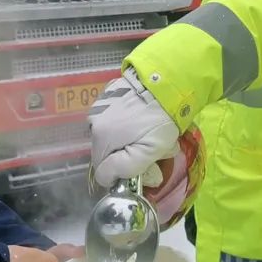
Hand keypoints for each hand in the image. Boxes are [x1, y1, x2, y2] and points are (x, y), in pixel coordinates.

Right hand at [90, 68, 179, 186]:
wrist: (167, 82)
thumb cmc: (160, 120)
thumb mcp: (149, 151)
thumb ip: (125, 169)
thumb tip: (107, 178)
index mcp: (101, 137)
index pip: (103, 171)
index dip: (122, 173)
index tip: (143, 167)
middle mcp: (94, 121)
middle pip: (108, 152)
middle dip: (128, 155)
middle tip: (153, 149)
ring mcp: (100, 105)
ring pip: (112, 135)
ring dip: (128, 138)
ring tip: (150, 131)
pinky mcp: (110, 93)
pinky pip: (114, 117)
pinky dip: (126, 121)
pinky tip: (143, 116)